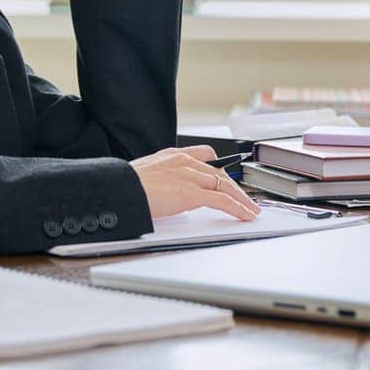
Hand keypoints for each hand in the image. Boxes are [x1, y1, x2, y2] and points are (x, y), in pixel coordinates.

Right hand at [130, 146, 260, 221]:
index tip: (225, 175)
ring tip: (251, 210)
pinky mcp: (191, 193)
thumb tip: (168, 194)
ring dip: (241, 199)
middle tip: (245, 198)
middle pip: (219, 172)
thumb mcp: (146, 177)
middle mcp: (184, 162)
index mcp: (172, 156)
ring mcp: (189, 176)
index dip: (219, 167)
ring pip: (225, 185)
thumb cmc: (125, 187)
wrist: (117, 189)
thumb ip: (161, 181)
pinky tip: (245, 214)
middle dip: (234, 187)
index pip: (205, 155)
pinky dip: (237, 207)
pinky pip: (222, 200)